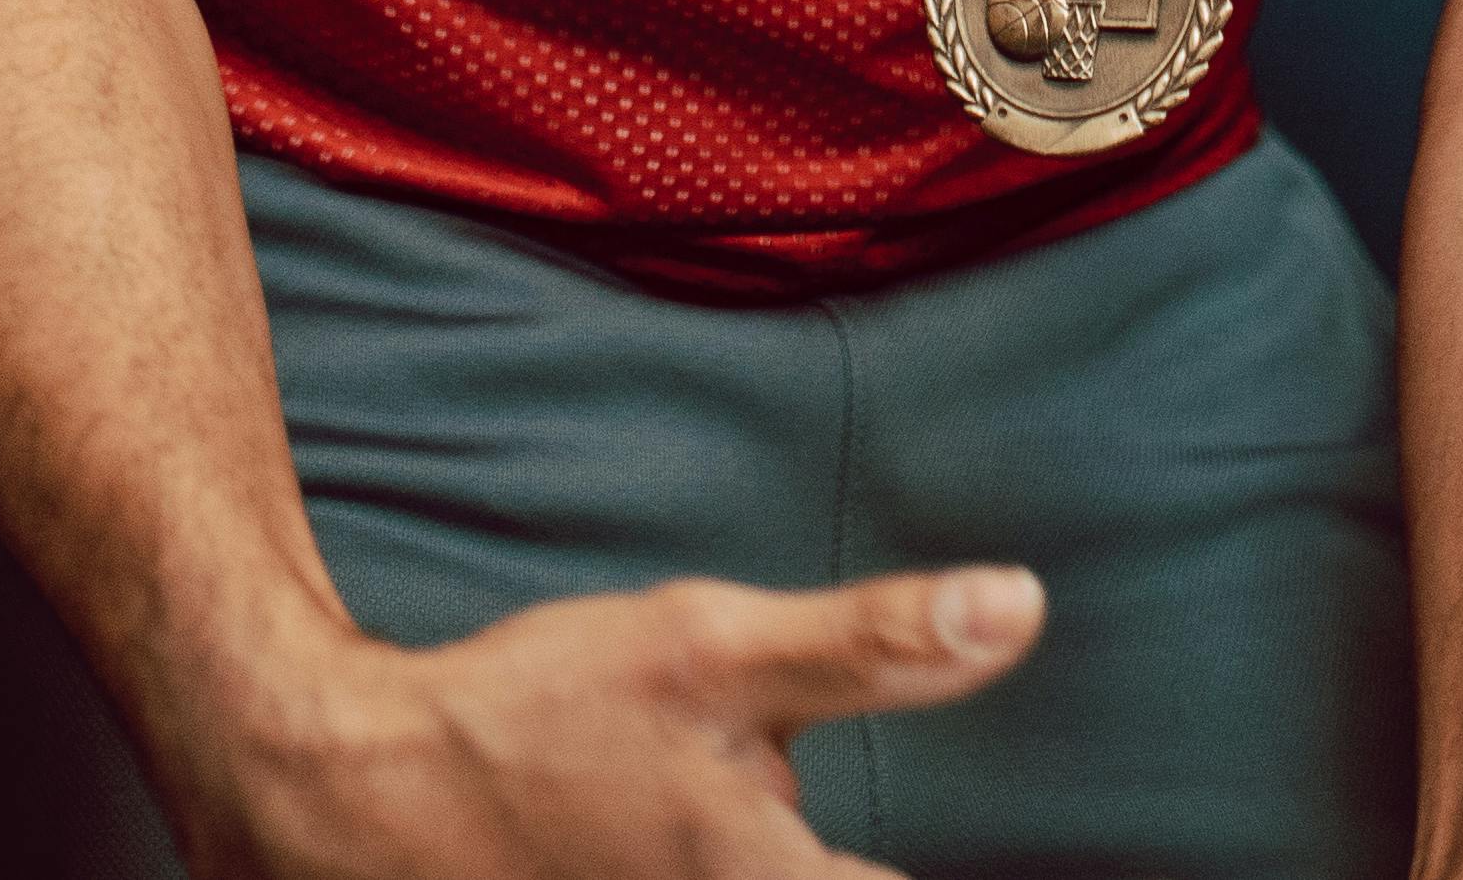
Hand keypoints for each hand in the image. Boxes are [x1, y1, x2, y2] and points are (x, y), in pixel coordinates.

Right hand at [210, 565, 1046, 879]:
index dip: (1013, 868)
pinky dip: (731, 862)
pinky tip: (686, 827)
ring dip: (790, 849)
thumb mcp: (707, 650)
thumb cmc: (535, 722)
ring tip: (713, 796)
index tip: (1106, 854)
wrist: (356, 795)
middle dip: (847, 848)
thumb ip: (872, 645)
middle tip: (871, 814)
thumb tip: (1021, 608)